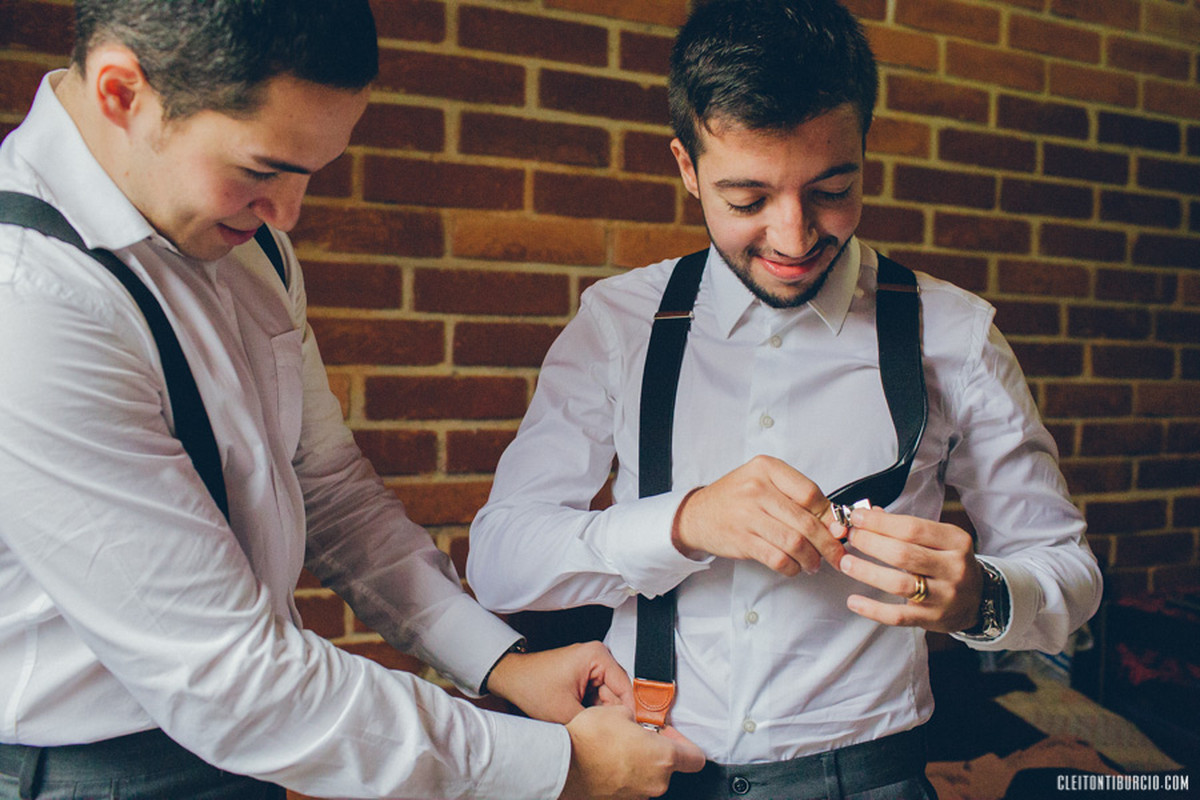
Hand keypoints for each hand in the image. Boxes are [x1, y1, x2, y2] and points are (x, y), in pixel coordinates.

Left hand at [485, 641, 632, 723]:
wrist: (510, 679)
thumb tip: (615, 735)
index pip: (626, 687)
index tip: (628, 731)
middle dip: (607, 713)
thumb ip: (595, 724)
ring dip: (597, 712)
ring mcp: (591, 665)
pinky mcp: (584, 674)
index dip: (628, 712)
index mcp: (598, 656)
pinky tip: (577, 715)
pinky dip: (590, 708)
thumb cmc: (531, 685)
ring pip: (607, 697)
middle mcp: (598, 656)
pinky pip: (597, 695)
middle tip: (594, 727)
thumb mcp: (565, 712)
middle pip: (617, 692)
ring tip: (579, 719)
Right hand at [559, 706, 705, 799]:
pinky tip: (607, 761)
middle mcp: (656, 782)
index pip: (695, 758)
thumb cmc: (589, 740)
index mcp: (664, 758)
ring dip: (638, 763)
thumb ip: (636, 718)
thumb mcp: (618, 712)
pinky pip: (630, 786)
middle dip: (655, 750)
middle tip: (637, 735)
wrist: (562, 764)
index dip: (685, 744)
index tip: (671, 735)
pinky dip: (623, 775)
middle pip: (668, 767)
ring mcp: (638, 796)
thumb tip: (634, 721)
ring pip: (648, 777)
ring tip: (617, 748)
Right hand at [673, 455, 846, 575]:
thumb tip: (833, 522)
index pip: (810, 493)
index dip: (829, 515)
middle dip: (828, 544)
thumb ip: (795, 496)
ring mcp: (747, 515)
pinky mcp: (741, 539)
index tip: (838, 529)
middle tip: (836, 554)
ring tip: (814, 563)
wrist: (697, 514)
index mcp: (767, 468)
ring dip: (811, 559)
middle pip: (806, 521)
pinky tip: (794, 567)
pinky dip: (792, 567)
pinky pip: (777, 558)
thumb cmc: (736, 498)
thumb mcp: (763, 482)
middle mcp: (757, 488)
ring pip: (795, 543)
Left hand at [837, 505, 982, 631]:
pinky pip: (898, 616)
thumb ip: (905, 527)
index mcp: (956, 541)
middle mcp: (954, 568)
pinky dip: (873, 610)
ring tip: (845, 563)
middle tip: (850, 537)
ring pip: (899, 584)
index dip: (880, 522)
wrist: (978, 598)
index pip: (912, 528)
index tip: (856, 517)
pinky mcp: (933, 619)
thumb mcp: (939, 539)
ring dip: (867, 572)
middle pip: (903, 554)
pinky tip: (854, 601)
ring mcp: (945, 596)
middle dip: (870, 543)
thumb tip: (867, 514)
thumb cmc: (949, 561)